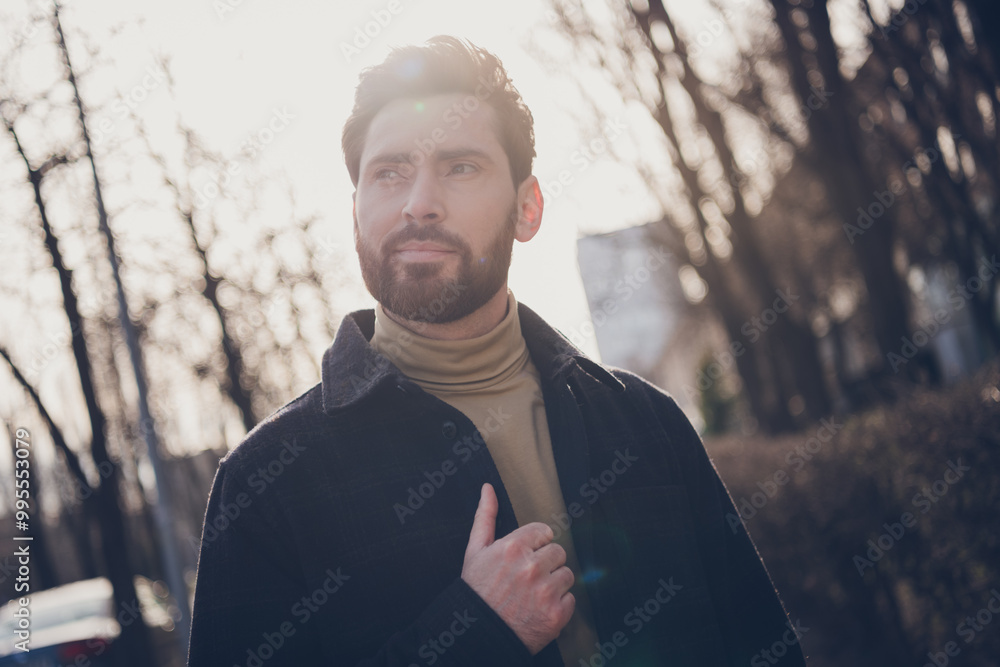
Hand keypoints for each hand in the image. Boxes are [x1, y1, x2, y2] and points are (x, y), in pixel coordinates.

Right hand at [460, 483, 574, 653]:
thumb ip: (485, 516)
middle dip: (546, 563)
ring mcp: (545, 592)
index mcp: (512, 547)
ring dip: (554, 584)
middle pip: (558, 552)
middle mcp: (531, 567)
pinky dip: (559, 605)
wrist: (478, 634)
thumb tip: (488, 488)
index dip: (535, 544)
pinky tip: (539, 609)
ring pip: (567, 575)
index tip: (525, 556)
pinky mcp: (556, 615)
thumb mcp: (475, 551)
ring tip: (533, 594)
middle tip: (528, 577)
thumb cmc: (476, 591)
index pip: (544, 532)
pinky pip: (571, 600)